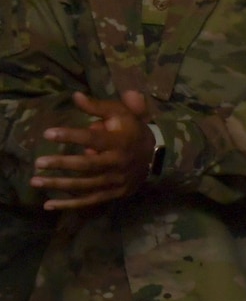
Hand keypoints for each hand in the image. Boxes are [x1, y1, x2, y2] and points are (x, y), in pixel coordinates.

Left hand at [33, 90, 154, 209]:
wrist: (155, 156)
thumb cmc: (131, 131)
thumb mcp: (120, 114)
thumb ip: (98, 107)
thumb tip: (75, 96)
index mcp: (119, 141)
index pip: (92, 138)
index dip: (70, 135)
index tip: (47, 133)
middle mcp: (118, 163)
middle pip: (86, 165)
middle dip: (61, 164)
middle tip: (38, 162)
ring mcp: (116, 181)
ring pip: (84, 185)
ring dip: (59, 185)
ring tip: (35, 181)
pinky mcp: (114, 194)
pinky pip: (89, 201)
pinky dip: (69, 205)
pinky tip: (49, 205)